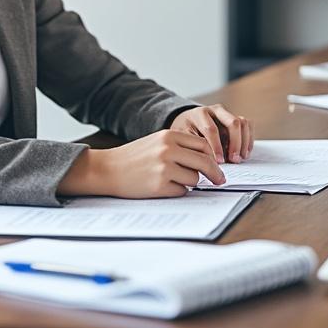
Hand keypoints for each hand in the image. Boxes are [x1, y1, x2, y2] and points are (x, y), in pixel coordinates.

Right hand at [57, 130, 224, 197]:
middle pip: (204, 162)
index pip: (203, 145)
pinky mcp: (159, 185)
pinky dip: (177, 191)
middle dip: (215, 174)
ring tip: (171, 180)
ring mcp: (164, 168)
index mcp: (169, 135)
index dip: (213, 157)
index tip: (218, 167)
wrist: (108, 169)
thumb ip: (180, 147)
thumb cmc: (134, 157)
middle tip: (220, 181)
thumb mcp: (157, 142)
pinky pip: (182, 191)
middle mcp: (168, 149)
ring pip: (194, 179)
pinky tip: (162, 187)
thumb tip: (208, 160)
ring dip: (189, 183)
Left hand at [169, 104, 253, 163]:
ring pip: (243, 123)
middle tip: (234, 160)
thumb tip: (205, 162)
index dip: (216, 147)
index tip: (219, 162)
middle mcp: (216, 110)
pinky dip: (248, 140)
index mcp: (200, 114)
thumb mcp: (183, 137)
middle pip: (233, 122)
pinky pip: (248, 125)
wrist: (188, 121)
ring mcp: (227, 113)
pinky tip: (244, 153)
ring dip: (244, 142)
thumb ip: (193, 146)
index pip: (212, 129)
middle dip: (235, 143)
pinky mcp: (235, 118)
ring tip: (240, 158)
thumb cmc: (186, 131)